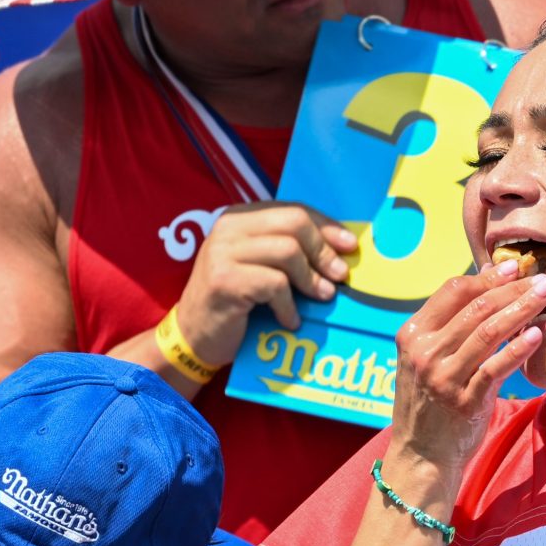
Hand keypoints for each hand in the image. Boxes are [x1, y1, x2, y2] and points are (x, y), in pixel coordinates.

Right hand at [174, 202, 357, 365]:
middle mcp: (229, 227)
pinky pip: (274, 284)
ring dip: (312, 279)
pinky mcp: (224, 280)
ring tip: (323, 297)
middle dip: (323, 250)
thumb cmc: (237, 301)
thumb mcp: (262, 266)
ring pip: (288, 251)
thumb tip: (343, 249)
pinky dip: (289, 305)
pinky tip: (290, 320)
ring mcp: (223, 252)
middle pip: (294, 222)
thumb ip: (290, 250)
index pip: (293, 209)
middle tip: (340, 275)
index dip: (326, 226)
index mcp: (241, 217)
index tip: (350, 245)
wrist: (195, 336)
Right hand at [389, 260, 545, 474]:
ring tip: (545, 297)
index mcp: (413, 334)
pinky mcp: (464, 401)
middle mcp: (424, 352)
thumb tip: (491, 276)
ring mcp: (443, 377)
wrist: (421, 455)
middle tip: (541, 278)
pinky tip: (537, 335)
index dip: (487, 276)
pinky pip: (496, 367)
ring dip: (521, 309)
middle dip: (512, 288)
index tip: (513, 268)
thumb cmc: (431, 401)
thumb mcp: (428, 357)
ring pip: (488, 331)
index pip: (453, 290)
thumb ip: (451, 322)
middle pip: (476, 307)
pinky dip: (518, 349)